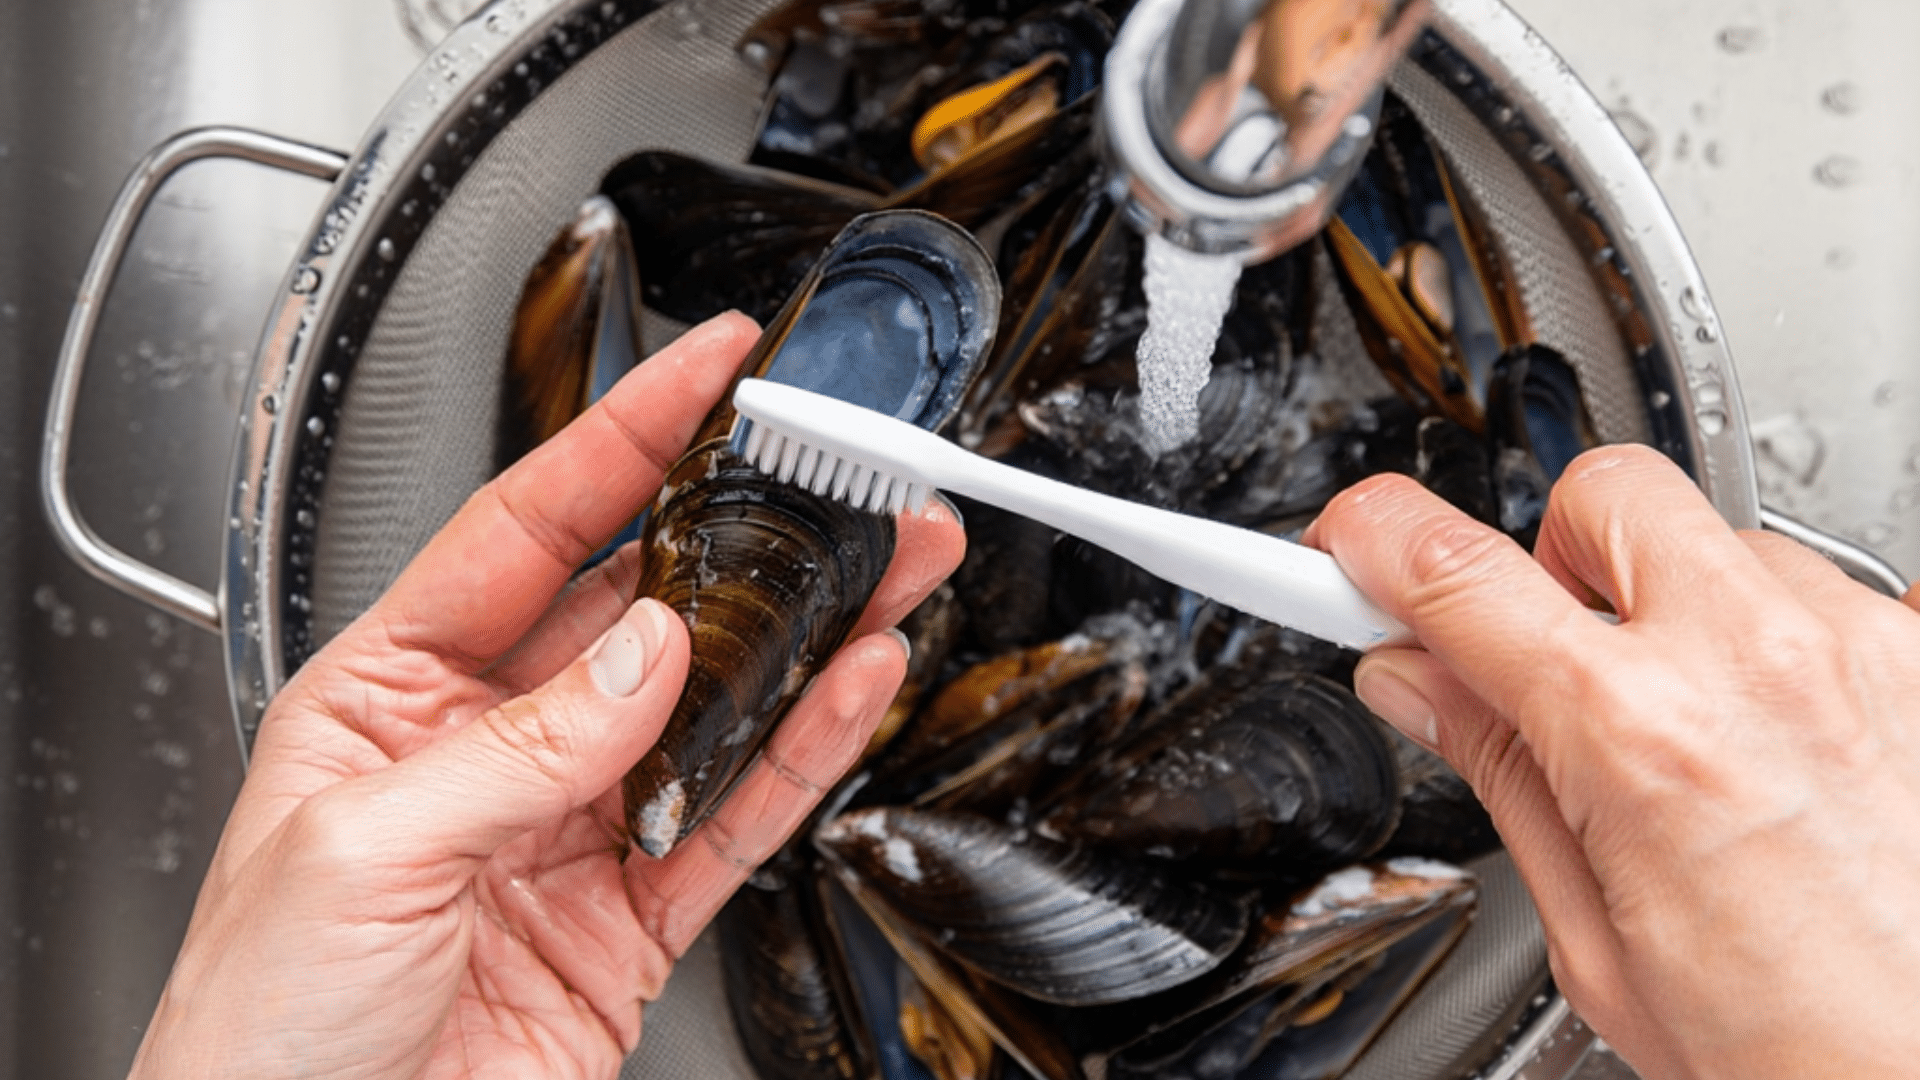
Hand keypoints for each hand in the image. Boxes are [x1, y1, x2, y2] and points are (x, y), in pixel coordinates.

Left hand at [127, 313, 965, 1079]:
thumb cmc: (261, 1028)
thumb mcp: (366, 851)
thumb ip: (522, 747)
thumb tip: (648, 658)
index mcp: (393, 691)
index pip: (529, 528)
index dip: (624, 438)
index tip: (705, 370)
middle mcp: (492, 742)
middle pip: (647, 604)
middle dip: (747, 533)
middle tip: (834, 472)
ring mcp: (572, 826)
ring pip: (715, 704)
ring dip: (805, 635)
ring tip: (888, 566)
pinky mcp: (632, 915)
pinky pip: (734, 814)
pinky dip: (802, 752)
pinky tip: (851, 688)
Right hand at [1306, 445, 1919, 1079]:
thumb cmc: (1813, 1061)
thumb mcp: (1600, 946)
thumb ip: (1506, 780)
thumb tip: (1420, 685)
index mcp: (1638, 738)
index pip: (1452, 574)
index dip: (1364, 543)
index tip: (1336, 548)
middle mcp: (1759, 663)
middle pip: (1602, 494)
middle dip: (1550, 557)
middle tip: (1552, 654)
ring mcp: (1867, 648)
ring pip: (1724, 541)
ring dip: (1680, 609)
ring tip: (1696, 732)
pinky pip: (1833, 593)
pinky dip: (1785, 648)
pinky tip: (1786, 748)